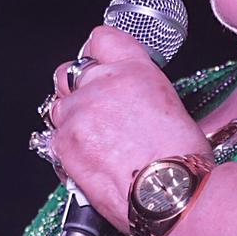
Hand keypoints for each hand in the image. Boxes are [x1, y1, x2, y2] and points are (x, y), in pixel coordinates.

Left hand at [43, 25, 210, 231]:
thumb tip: (128, 103)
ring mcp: (80, 112)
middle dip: (78, 92)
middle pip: (70, 73)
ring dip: (72, 123)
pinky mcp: (64, 142)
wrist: (172, 196)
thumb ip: (139, 93)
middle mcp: (103, 83)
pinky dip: (67, 152)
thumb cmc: (182, 161)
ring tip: (98, 148)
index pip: (100, 39)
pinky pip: (53, 139)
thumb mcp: (171, 107)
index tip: (95, 65)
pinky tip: (91, 165)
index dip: (95, 54)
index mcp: (135, 69)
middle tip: (96, 117)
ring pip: (58, 108)